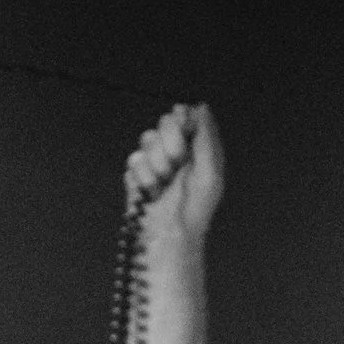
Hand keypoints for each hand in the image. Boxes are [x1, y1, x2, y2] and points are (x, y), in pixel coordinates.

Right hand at [123, 102, 222, 237]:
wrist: (169, 236)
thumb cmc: (195, 208)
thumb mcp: (210, 170)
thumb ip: (206, 136)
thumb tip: (201, 107)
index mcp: (195, 147)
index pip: (185, 115)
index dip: (183, 122)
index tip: (186, 136)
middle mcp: (174, 150)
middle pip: (164, 122)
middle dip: (172, 145)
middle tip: (178, 167)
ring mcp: (153, 161)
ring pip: (147, 140)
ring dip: (159, 165)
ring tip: (165, 185)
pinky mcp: (135, 174)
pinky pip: (134, 160)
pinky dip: (145, 178)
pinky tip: (152, 192)